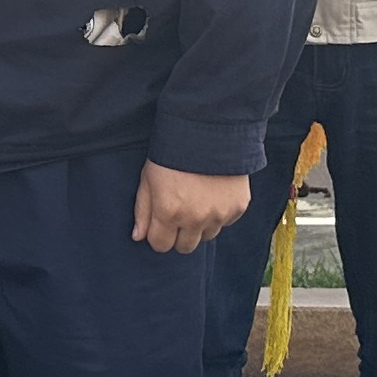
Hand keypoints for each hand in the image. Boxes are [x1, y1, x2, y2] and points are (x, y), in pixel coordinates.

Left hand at [131, 158, 255, 254]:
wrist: (210, 130)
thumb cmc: (173, 152)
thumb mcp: (148, 178)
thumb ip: (143, 210)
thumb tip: (139, 236)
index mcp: (169, 212)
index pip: (161, 245)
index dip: (158, 235)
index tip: (160, 223)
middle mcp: (195, 219)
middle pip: (185, 247)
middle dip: (178, 234)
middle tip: (179, 213)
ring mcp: (219, 214)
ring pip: (206, 236)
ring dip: (200, 225)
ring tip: (197, 200)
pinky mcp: (238, 207)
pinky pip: (225, 222)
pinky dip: (219, 213)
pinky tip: (213, 192)